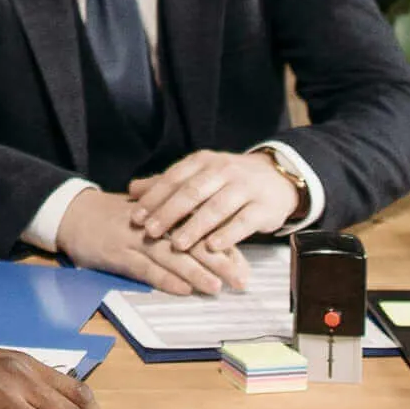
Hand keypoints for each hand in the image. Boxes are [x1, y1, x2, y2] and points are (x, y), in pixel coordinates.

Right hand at [56, 184, 241, 295]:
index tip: (245, 264)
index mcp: (164, 212)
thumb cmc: (115, 216)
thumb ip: (175, 224)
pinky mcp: (117, 254)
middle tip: (241, 280)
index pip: (200, 226)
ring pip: (171, 256)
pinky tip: (182, 290)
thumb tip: (210, 242)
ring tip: (217, 287)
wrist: (73, 213)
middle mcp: (153, 224)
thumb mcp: (147, 213)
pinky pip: (144, 268)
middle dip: (219, 262)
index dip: (223, 245)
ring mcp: (134, 239)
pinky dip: (164, 279)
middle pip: (191, 241)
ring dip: (195, 272)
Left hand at [127, 148, 300, 259]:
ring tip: (178, 244)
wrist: (277, 178)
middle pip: (192, 192)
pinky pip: (244, 221)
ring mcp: (245, 187)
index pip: (174, 178)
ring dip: (195, 226)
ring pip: (217, 207)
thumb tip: (132, 190)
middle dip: (169, 212)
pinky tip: (213, 247)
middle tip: (151, 231)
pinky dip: (227, 234)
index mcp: (203, 161)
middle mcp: (223, 171)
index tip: (136, 217)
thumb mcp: (199, 176)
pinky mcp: (263, 206)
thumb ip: (167, 184)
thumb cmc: (229, 181)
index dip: (154, 198)